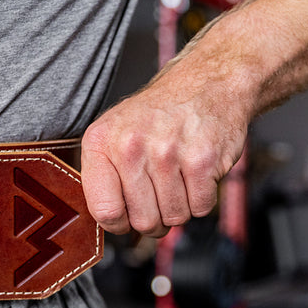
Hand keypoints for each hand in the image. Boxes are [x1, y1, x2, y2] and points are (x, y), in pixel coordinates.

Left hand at [81, 66, 247, 237]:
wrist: (206, 83)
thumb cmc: (156, 116)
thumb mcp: (113, 134)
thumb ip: (103, 177)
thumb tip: (109, 223)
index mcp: (101, 142)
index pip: (104, 210)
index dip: (119, 223)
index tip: (127, 215)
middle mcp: (131, 145)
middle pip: (142, 221)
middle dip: (154, 219)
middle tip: (159, 197)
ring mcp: (167, 152)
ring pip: (174, 218)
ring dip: (179, 208)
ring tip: (177, 180)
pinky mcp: (203, 159)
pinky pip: (200, 208)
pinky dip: (201, 199)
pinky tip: (196, 174)